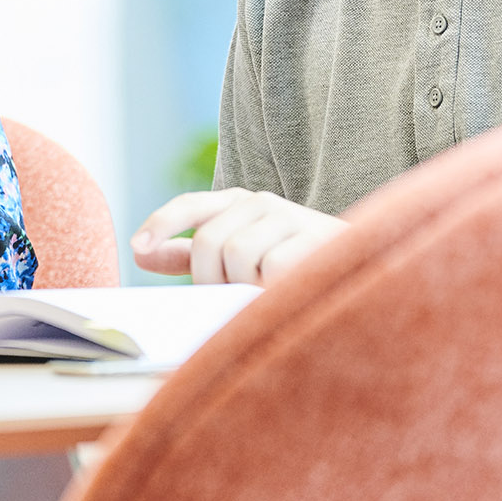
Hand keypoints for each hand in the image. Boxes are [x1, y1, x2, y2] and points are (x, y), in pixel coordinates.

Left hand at [132, 188, 345, 284]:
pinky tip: (288, 292)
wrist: (363, 270)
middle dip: (210, 279)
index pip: (191, 206)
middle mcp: (261, 202)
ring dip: (244, 287)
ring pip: (237, 257)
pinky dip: (271, 289)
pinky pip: (271, 269)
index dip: (162, 224)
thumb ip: (191, 253)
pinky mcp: (317, 237)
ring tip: (268, 293)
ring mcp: (290, 216)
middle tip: (233, 298)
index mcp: (239, 203)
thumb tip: (140, 252)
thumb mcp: (241, 253)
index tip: (138, 246)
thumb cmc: (293, 266)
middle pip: (207, 242)